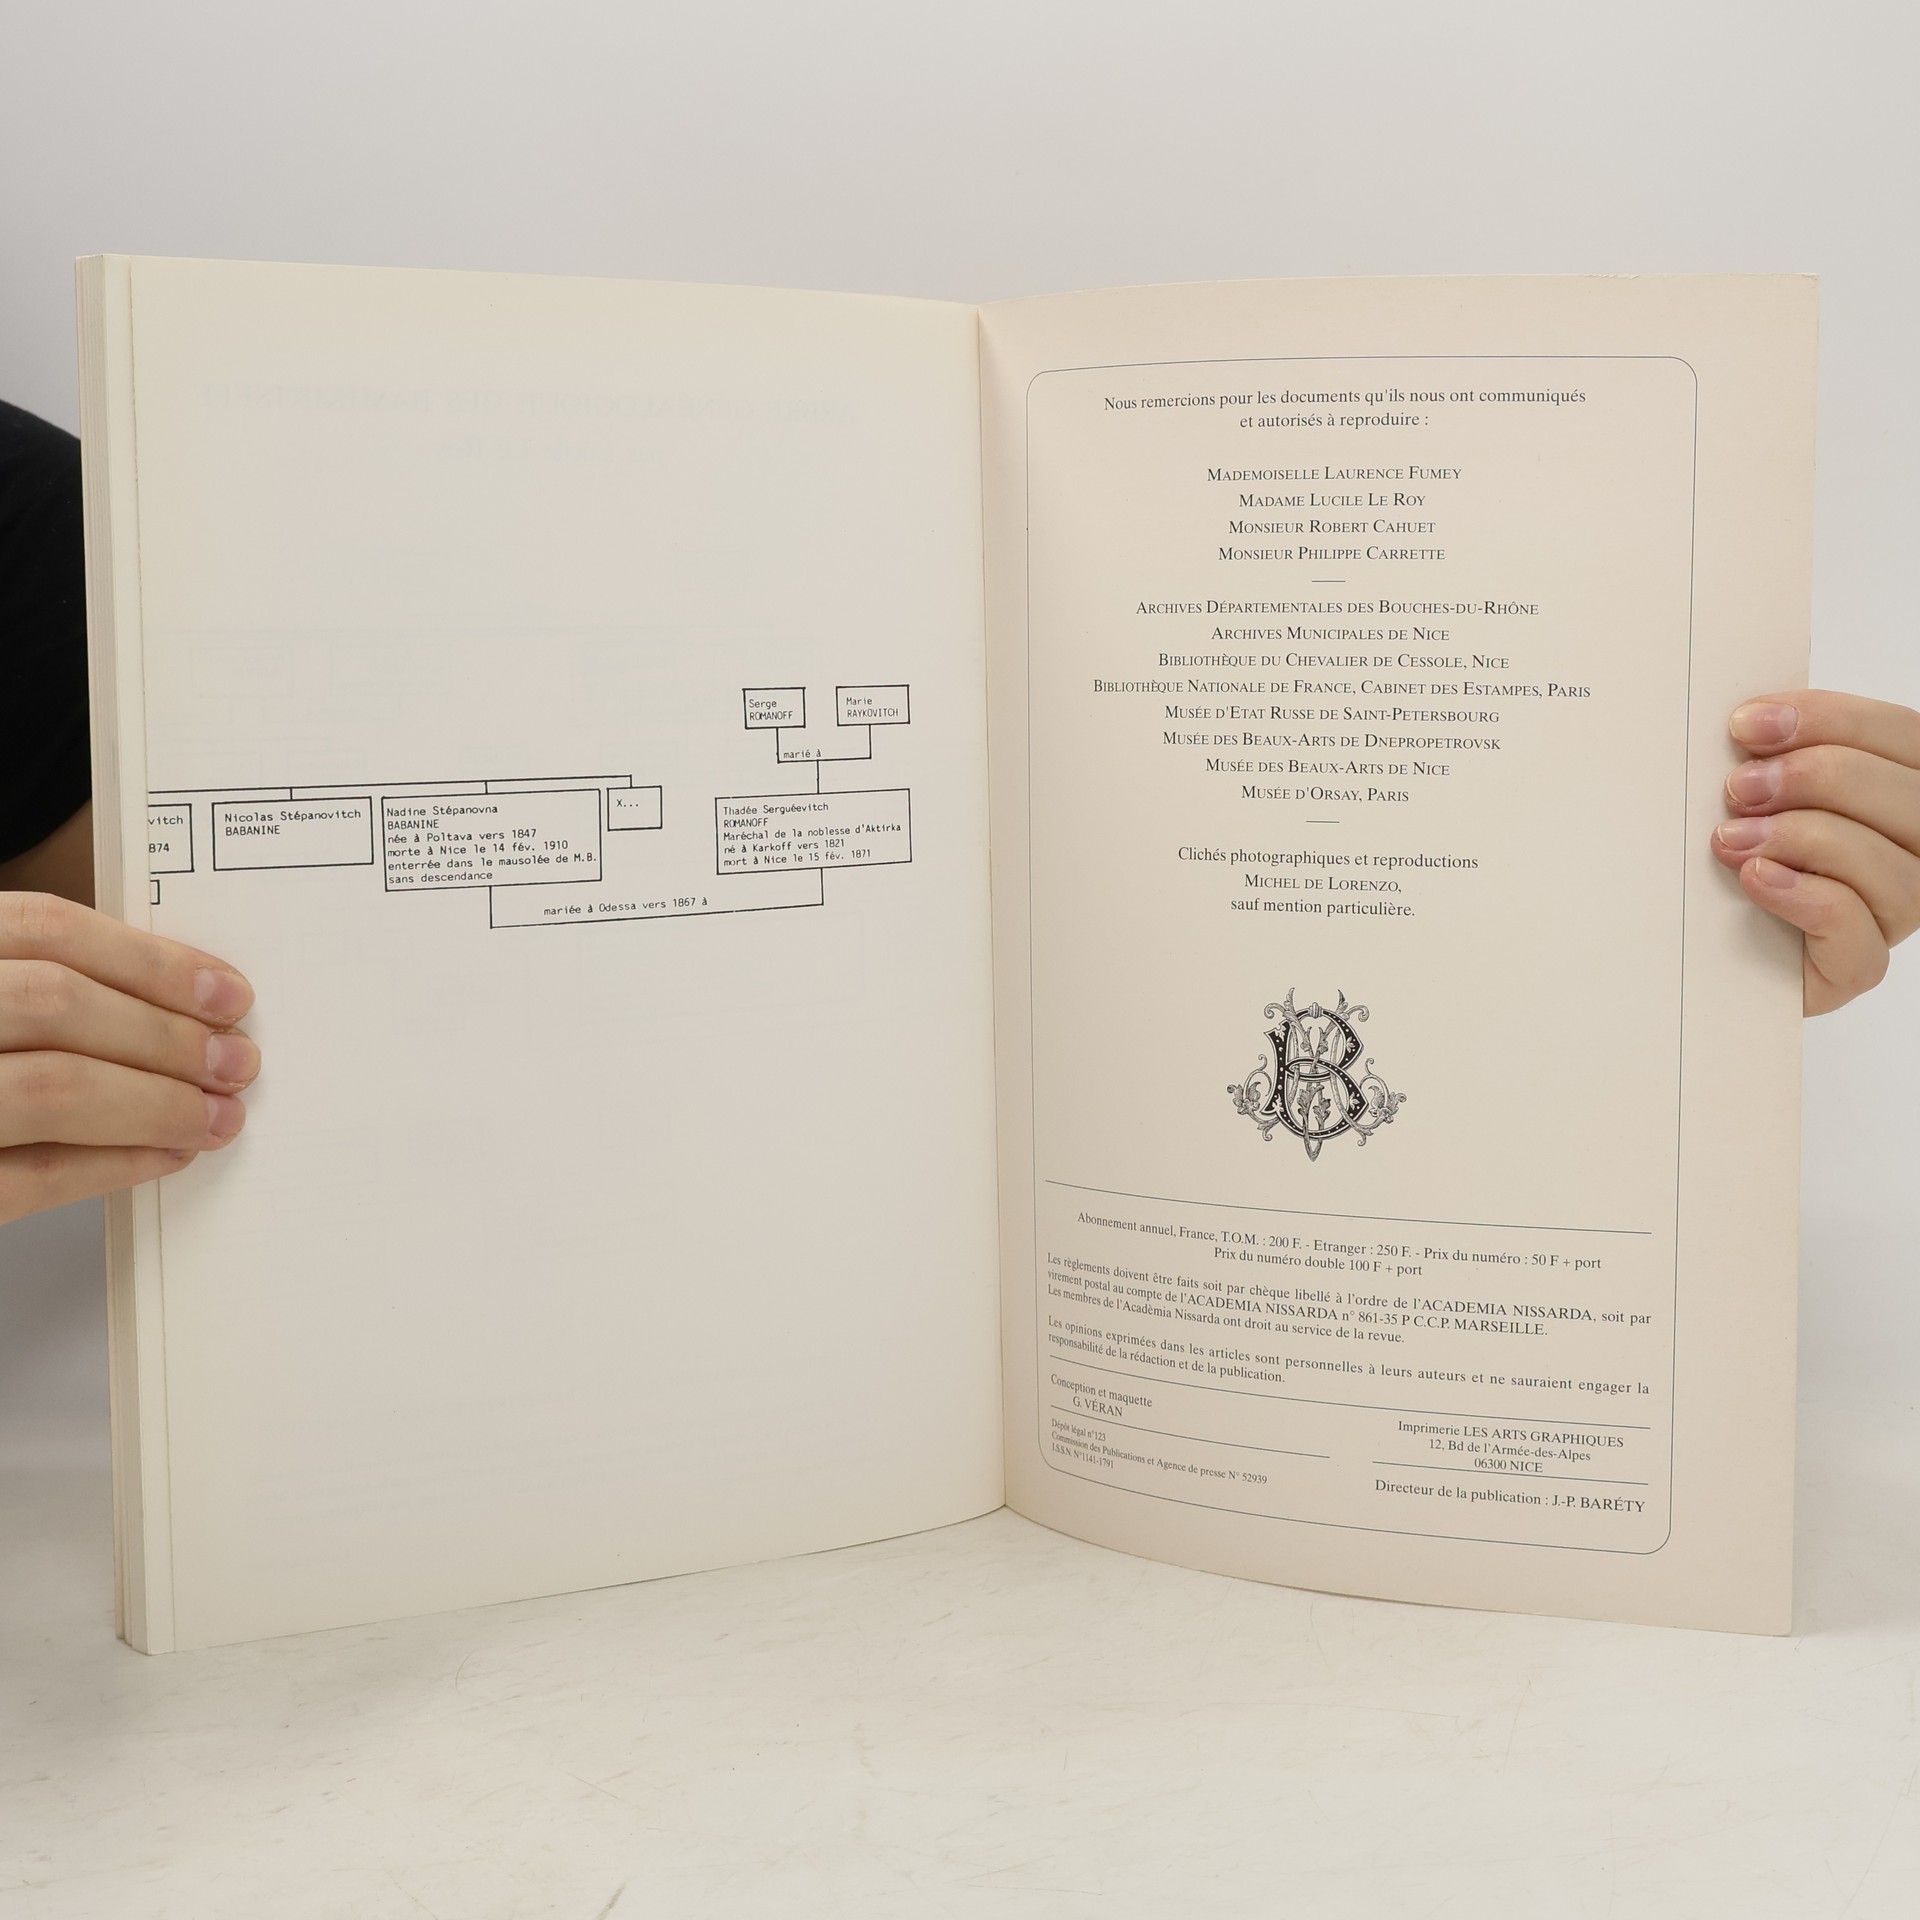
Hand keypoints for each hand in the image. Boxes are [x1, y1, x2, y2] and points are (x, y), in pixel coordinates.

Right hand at [0, 891, 257, 1224]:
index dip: (148, 961)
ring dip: (153, 1103)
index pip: (43, 929)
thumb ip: (33, 983)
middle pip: (55, 1003)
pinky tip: (163, 1156)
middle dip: (164, 1036)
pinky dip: (111, 1165)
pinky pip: (28, 1175)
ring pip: (50, 1088)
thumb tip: (174, 1002)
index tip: (226, 993)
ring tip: (214, 1115)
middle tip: (236, 1061)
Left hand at [1713, 690, 1919, 1013]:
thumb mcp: (1749, 794)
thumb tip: (1752, 720)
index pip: (1902, 736)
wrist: (1688, 948)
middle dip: (1818, 777)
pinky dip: (1807, 899)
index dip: (1833, 719)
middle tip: (1739, 787)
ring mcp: (1890, 914)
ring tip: (1733, 838)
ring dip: (1807, 838)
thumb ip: (1771, 755)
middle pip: (1910, 798)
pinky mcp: (1852, 968)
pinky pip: (1858, 936)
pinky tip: (1757, 879)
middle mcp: (1912, 851)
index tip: (1748, 724)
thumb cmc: (1721, 860)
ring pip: (1895, 869)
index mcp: (1898, 793)